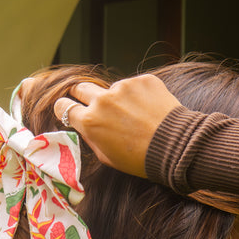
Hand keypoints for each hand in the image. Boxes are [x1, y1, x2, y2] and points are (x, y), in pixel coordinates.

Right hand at [54, 74, 180, 177]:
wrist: (175, 147)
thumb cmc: (138, 159)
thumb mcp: (106, 156)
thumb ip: (90, 137)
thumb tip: (83, 125)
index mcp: (90, 121)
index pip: (63, 106)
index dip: (64, 108)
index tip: (69, 109)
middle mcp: (102, 100)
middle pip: (80, 88)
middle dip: (82, 96)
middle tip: (93, 105)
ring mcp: (123, 87)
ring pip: (110, 89)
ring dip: (116, 99)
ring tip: (134, 116)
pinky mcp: (142, 80)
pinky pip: (132, 86)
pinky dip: (136, 95)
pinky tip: (147, 110)